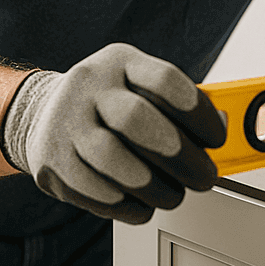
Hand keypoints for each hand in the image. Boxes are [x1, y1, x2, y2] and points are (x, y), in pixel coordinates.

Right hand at [0, 43, 227, 223]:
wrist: (44, 114)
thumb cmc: (108, 105)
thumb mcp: (141, 86)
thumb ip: (178, 105)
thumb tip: (220, 126)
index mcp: (120, 61)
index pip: (165, 80)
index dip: (199, 114)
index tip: (217, 139)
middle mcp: (89, 85)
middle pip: (135, 119)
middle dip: (179, 156)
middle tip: (202, 176)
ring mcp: (64, 121)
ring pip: (110, 158)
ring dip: (153, 186)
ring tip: (172, 195)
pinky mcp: (51, 160)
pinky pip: (93, 190)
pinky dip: (125, 204)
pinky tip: (142, 203)